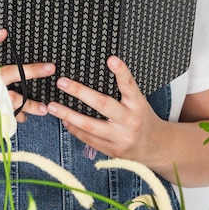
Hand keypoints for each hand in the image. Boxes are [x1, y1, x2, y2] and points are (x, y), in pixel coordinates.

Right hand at [0, 29, 54, 156]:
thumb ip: (6, 83)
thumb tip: (37, 70)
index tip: (4, 31)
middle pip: (2, 73)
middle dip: (29, 70)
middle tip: (49, 68)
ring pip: (8, 97)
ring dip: (29, 103)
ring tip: (42, 108)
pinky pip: (6, 114)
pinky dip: (19, 116)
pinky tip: (23, 119)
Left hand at [47, 56, 162, 162]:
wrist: (156, 147)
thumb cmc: (143, 119)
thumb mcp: (139, 103)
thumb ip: (124, 92)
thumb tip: (98, 74)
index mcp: (138, 105)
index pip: (129, 85)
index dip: (121, 72)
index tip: (111, 59)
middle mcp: (130, 120)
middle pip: (103, 104)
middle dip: (80, 92)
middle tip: (62, 82)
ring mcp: (120, 137)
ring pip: (90, 125)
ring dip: (68, 115)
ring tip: (52, 106)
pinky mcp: (112, 150)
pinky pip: (89, 139)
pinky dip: (75, 129)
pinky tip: (65, 121)